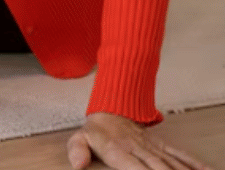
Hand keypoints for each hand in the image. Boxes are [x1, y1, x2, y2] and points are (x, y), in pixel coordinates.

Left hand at [67, 112, 211, 169]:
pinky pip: (181, 155)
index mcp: (118, 150)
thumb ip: (77, 150)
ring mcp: (153, 147)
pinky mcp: (162, 146)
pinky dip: (195, 164)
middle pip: (159, 169)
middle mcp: (139, 149)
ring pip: (173, 164)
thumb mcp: (79, 138)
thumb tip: (77, 165)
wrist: (111, 109)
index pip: (134, 168)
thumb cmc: (96, 131)